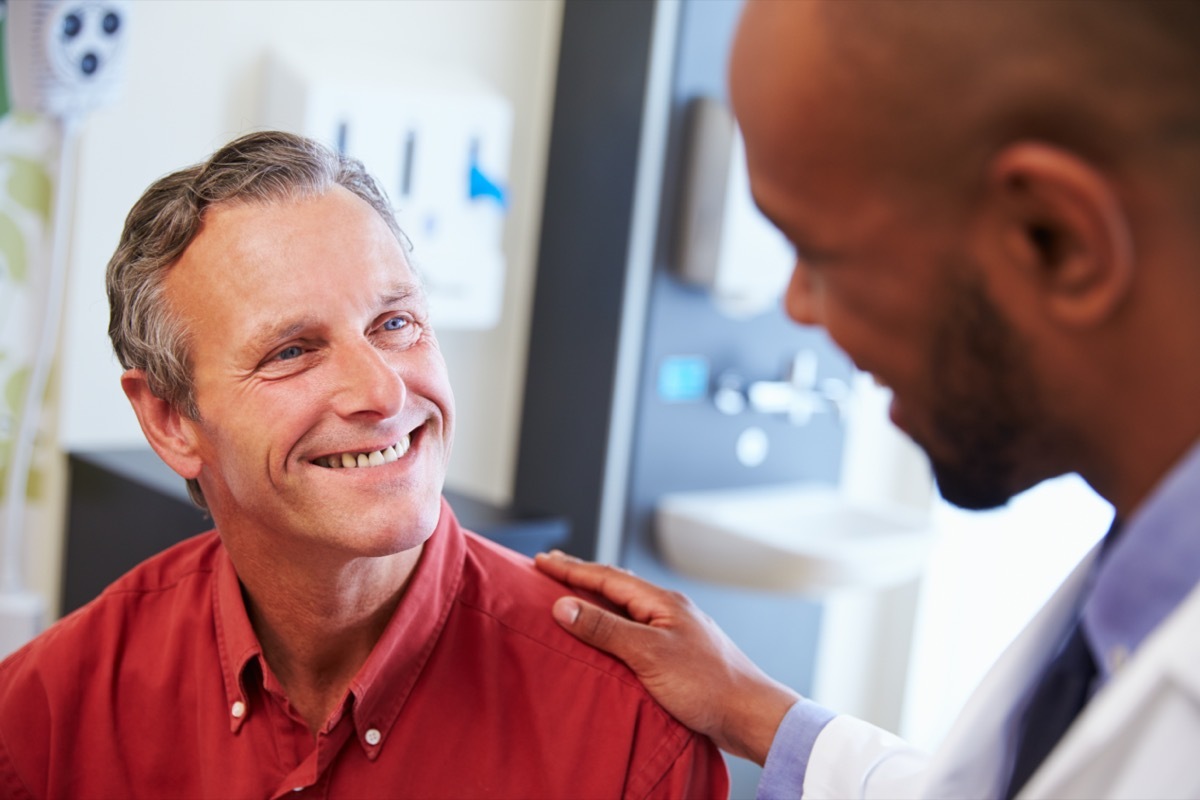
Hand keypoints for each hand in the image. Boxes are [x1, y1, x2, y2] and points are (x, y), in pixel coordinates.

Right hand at [534, 550, 800, 764]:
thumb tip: (563, 605)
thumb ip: (605, 629)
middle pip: (617, 586)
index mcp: (661, 601)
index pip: (606, 577)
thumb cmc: (706, 684)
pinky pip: (636, 628)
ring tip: (573, 596)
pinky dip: (614, 624)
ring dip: (597, 599)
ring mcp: (675, 630)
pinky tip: (609, 635)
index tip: (540, 559)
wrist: (750, 715)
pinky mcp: (678, 654)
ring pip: (627, 606)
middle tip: (551, 567)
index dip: (570, 568)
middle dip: (582, 577)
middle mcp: (668, 610)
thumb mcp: (648, 654)